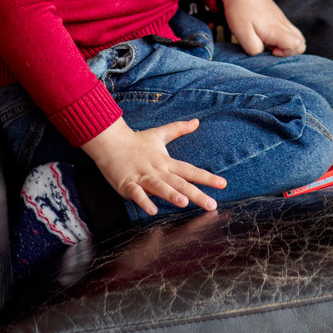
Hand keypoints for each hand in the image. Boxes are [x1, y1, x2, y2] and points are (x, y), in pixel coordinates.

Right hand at [81, 117, 226, 217]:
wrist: (110, 141)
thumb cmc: (136, 141)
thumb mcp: (159, 134)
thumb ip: (179, 129)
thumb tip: (196, 121)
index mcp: (166, 161)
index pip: (190, 170)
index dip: (207, 177)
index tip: (223, 184)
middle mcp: (157, 170)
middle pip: (179, 182)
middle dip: (196, 194)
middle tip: (211, 205)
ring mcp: (142, 176)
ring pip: (159, 186)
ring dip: (171, 194)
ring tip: (183, 203)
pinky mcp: (127, 183)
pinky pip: (137, 194)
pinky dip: (144, 201)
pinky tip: (152, 210)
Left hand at [218, 0, 305, 56]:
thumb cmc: (240, 10)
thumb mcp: (242, 34)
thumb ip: (254, 49)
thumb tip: (261, 53)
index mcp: (277, 29)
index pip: (297, 45)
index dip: (286, 53)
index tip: (271, 50)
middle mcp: (283, 24)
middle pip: (301, 43)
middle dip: (290, 51)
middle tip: (271, 49)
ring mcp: (281, 19)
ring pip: (296, 36)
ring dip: (286, 45)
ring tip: (268, 43)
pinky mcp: (277, 16)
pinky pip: (288, 30)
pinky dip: (281, 37)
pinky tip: (265, 35)